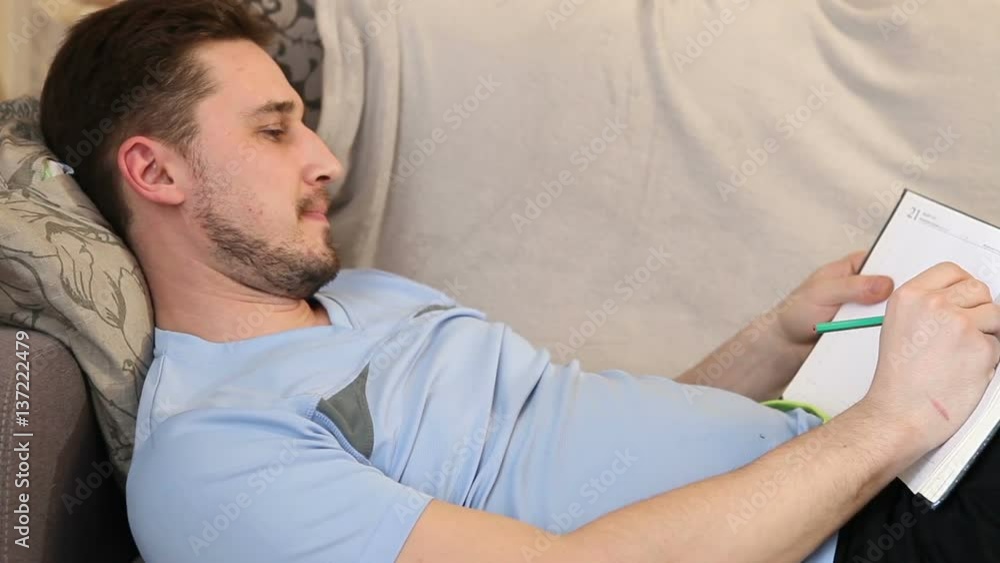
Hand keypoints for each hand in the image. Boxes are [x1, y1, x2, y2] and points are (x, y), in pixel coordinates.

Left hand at [776, 251, 894, 345]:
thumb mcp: (822, 292)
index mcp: (856, 267)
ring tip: (878, 326)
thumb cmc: (796, 311)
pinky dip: (882, 337)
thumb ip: (851, 287)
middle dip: (897, 299)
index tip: (909, 279)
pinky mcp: (869, 330)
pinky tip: (879, 340)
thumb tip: (884, 284)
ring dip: (888, 321)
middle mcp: (866, 287)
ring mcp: (869, 310)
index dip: (902, 268)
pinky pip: (884, 333)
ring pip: (892, 313)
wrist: (787, 344)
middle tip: (894, 308)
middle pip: (896, 289)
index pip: (888, 260)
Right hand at [861, 262, 999, 456]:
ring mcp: (958, 324)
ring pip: (995, 313)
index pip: (951, 271)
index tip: (962, 303)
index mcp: (908, 297)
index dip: (960, 289)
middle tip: (962, 333)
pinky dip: (990, 356)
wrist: (900, 412)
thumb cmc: (898, 379)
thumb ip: (926, 306)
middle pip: (977, 288)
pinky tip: (966, 368)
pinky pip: (999, 342)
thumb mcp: (899, 327)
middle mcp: (932, 304)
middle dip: (977, 309)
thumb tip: (958, 300)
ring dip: (987, 332)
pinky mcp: (981, 346)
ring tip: (962, 353)